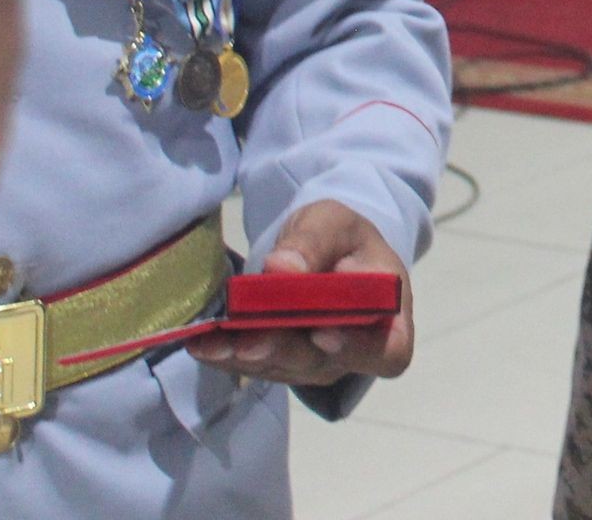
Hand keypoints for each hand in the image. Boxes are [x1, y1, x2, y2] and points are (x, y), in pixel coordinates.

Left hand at [190, 200, 413, 386]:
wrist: (327, 251)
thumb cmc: (344, 238)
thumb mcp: (336, 224)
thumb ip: (315, 243)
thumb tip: (281, 268)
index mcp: (390, 322)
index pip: (385, 352)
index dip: (356, 349)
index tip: (323, 334)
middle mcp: (354, 354)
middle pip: (322, 363)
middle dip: (281, 351)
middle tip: (247, 342)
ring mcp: (316, 365)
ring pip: (282, 368)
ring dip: (245, 356)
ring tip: (213, 342)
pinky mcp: (280, 364)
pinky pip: (254, 365)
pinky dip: (226, 354)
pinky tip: (201, 342)